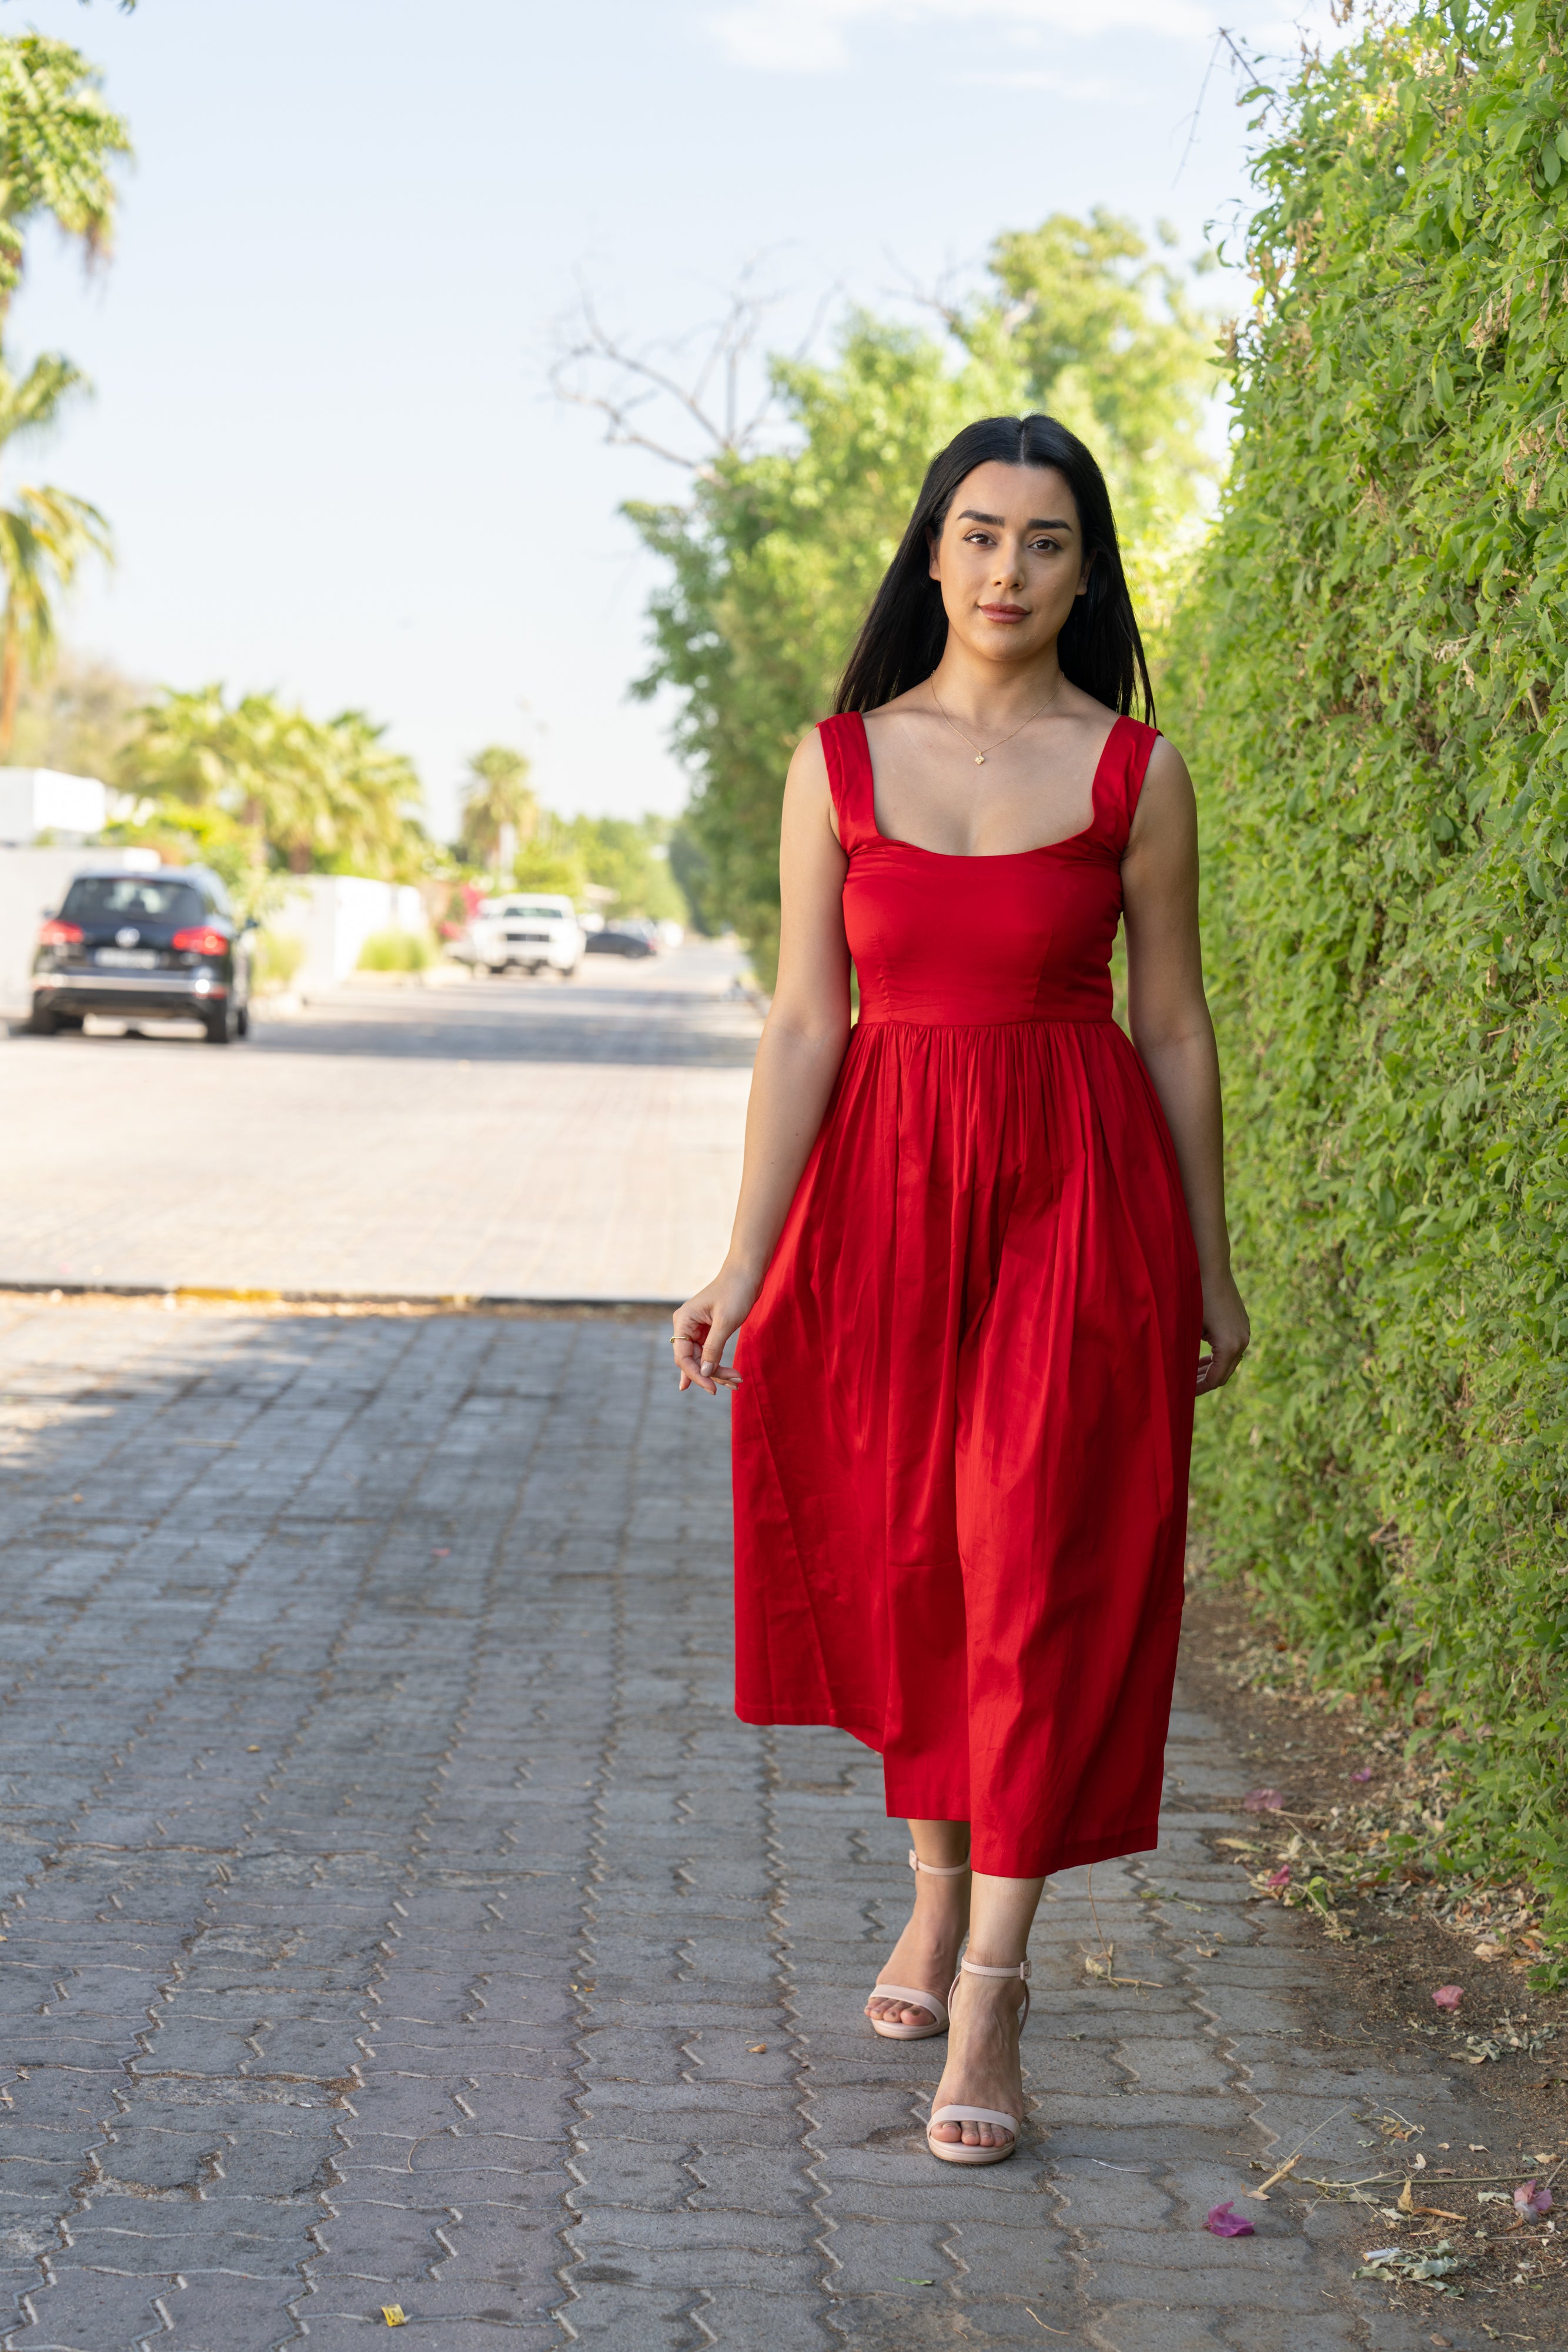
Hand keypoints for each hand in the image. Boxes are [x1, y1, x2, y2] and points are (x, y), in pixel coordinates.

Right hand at [672, 1262, 758, 1395]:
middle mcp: (686, 1325)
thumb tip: (704, 1373)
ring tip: (736, 1382)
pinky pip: (710, 1352)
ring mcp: (697, 1328)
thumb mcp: (725, 1322)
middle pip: (693, 1361)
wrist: (748, 1272)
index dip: (697, 1375)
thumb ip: (713, 1349)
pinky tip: (728, 1376)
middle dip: (712, 1374)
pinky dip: (719, 1363)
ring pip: (703, 1359)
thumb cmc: (736, 1291)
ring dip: (717, 1371)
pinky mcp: (709, 1329)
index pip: (683, 1357)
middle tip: (734, 1384)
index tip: (713, 1389)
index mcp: (684, 1321)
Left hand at [1196, 1268, 1248, 1394]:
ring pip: (1230, 1361)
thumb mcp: (1188, 1328)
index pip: (1216, 1379)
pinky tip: (1204, 1359)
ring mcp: (1245, 1332)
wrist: (1211, 1268)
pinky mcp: (1243, 1324)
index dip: (1199, 1388)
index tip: (1184, 1393)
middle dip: (1205, 1381)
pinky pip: (1233, 1348)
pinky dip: (1219, 1357)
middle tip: (1186, 1387)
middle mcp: (1242, 1341)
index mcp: (1229, 1346)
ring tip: (1193, 1374)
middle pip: (1225, 1373)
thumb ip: (1187, 1353)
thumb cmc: (1194, 1297)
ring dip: (1212, 1369)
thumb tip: (1179, 1374)